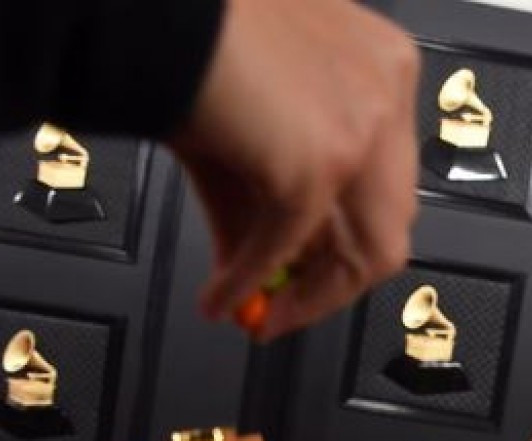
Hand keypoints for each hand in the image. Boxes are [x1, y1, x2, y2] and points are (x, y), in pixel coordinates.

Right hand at [170, 0, 419, 339]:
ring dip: (310, 299)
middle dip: (337, 282)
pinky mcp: (321, 159)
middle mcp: (387, 92)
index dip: (352, 241)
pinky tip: (222, 297)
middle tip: (287, 312)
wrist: (140, 6)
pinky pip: (289, 245)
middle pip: (390, 222)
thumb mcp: (245, 128)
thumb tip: (252, 278)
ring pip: (366, 250)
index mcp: (381, 69)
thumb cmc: (186, 36)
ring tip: (263, 319)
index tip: (314, 274)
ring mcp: (362, 127)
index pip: (389, 184)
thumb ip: (258, 205)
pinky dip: (252, 279)